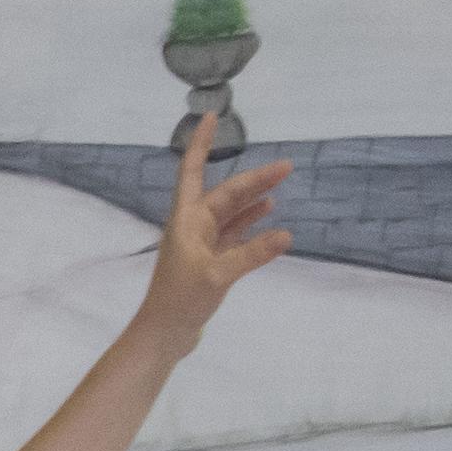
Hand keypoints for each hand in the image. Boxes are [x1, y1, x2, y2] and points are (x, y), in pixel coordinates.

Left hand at [138, 119, 295, 342]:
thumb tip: (286, 234)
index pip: (192, 171)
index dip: (200, 143)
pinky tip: (268, 213)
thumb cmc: (180, 301)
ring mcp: (201, 244)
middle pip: (225, 193)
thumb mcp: (218, 275)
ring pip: (231, 212)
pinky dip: (250, 222)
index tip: (210, 116)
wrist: (164, 334)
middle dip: (254, 179)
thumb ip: (251, 254)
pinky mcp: (210, 261)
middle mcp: (192, 226)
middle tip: (287, 166)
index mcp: (185, 220)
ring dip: (254, 198)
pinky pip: (233, 233)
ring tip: (281, 183)